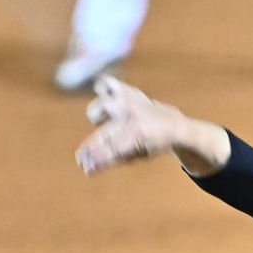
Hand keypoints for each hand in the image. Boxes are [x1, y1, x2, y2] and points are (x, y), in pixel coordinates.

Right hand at [76, 76, 190, 175]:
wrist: (171, 122)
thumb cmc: (152, 144)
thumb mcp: (139, 156)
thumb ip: (114, 159)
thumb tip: (88, 166)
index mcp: (138, 133)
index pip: (113, 148)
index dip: (98, 160)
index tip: (86, 169)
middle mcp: (132, 114)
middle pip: (104, 133)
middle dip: (90, 150)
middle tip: (81, 161)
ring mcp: (128, 100)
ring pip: (102, 104)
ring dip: (97, 115)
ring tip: (101, 124)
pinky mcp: (125, 89)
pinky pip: (106, 83)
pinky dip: (102, 89)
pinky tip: (104, 97)